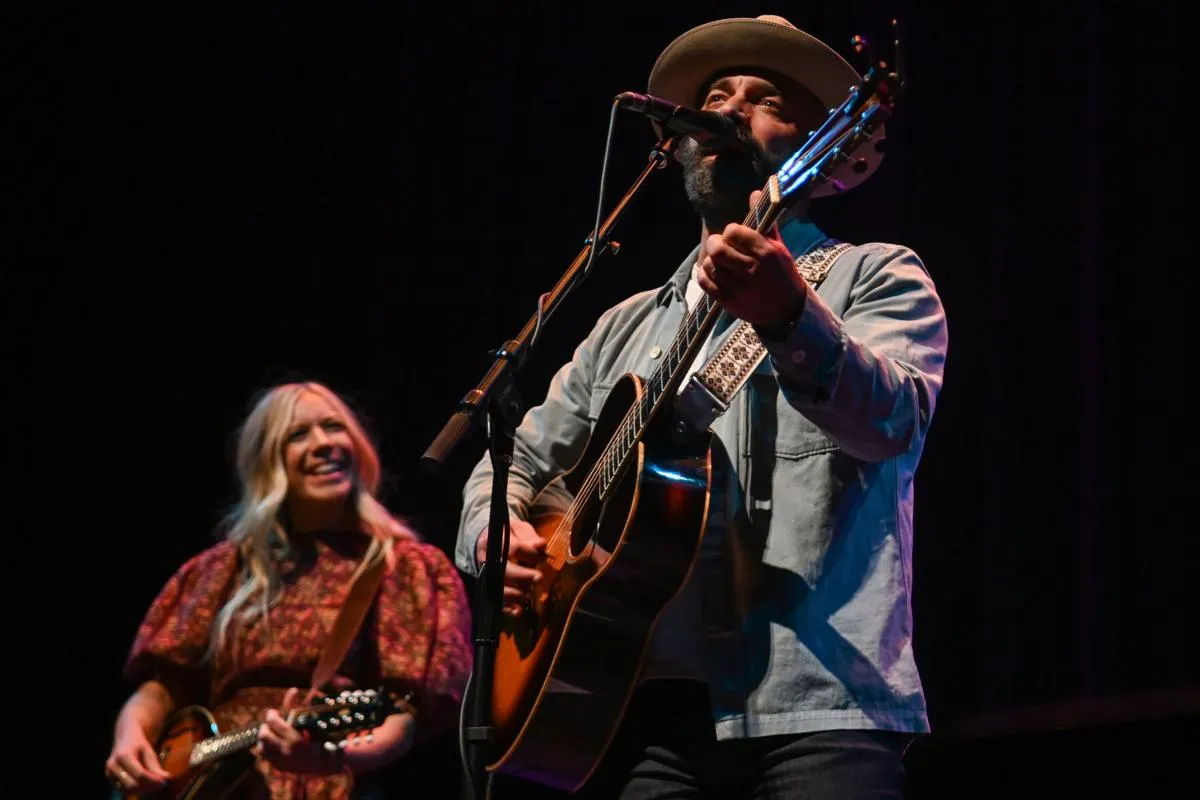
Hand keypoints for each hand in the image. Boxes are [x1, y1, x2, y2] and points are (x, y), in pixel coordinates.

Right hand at [106, 725, 170, 794]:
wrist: (123, 737)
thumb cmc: (138, 743)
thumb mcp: (148, 751)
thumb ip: (155, 766)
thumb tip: (167, 778)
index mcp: (124, 756)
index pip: (140, 774)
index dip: (153, 780)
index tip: (165, 781)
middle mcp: (113, 766)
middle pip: (132, 785)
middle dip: (148, 787)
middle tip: (162, 784)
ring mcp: (109, 774)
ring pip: (128, 790)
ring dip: (143, 791)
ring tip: (155, 785)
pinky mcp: (110, 779)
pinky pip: (124, 790)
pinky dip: (136, 791)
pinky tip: (147, 786)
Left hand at [256, 688, 343, 774]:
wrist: (322, 763)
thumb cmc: (318, 737)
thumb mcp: (309, 721)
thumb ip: (297, 706)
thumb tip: (293, 689)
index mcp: (293, 739)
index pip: (273, 722)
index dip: (271, 715)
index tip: (274, 712)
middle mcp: (285, 752)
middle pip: (263, 735)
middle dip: (265, 727)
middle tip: (270, 723)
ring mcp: (280, 761)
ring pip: (260, 746)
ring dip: (264, 737)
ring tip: (271, 732)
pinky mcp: (278, 766)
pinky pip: (264, 755)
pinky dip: (266, 747)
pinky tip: (274, 743)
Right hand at [475, 515, 545, 615]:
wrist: (486, 539)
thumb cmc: (508, 534)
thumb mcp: (519, 528)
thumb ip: (529, 536)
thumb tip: (541, 545)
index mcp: (496, 540)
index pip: (513, 548)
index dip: (529, 554)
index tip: (541, 558)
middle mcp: (488, 558)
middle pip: (504, 569)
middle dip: (523, 576)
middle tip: (539, 578)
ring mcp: (486, 573)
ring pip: (499, 587)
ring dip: (516, 593)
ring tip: (529, 594)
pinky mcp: (488, 586)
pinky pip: (495, 599)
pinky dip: (507, 608)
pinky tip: (518, 611)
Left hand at [697, 190, 807, 326]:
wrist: (787, 311)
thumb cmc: (782, 274)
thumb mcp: (779, 247)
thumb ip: (764, 222)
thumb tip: (755, 193)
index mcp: (766, 253)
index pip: (734, 232)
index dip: (730, 231)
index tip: (733, 235)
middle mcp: (753, 270)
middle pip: (718, 249)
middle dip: (714, 243)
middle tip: (718, 245)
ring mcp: (740, 288)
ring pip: (711, 266)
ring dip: (710, 260)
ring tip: (717, 260)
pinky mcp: (730, 302)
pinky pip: (707, 284)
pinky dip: (704, 275)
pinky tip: (711, 272)